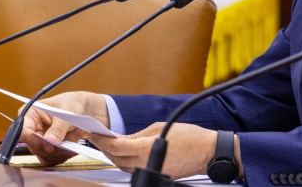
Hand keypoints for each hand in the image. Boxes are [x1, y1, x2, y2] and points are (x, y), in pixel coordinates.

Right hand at [18, 91, 109, 165]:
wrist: (82, 108)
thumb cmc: (71, 104)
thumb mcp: (66, 113)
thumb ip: (58, 128)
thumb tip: (50, 140)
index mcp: (30, 114)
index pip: (24, 131)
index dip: (34, 140)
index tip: (50, 146)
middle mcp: (32, 128)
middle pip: (33, 146)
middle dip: (51, 150)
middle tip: (66, 149)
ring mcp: (39, 139)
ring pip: (42, 155)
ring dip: (58, 154)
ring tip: (72, 147)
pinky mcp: (46, 148)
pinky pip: (50, 158)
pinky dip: (61, 156)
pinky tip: (70, 150)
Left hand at [89, 122, 219, 179]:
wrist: (206, 151)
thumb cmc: (190, 137)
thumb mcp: (160, 127)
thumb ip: (138, 135)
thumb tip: (122, 138)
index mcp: (146, 149)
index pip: (116, 147)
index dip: (102, 140)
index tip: (95, 134)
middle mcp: (146, 164)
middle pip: (116, 159)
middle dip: (105, 148)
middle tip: (99, 137)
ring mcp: (151, 171)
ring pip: (123, 166)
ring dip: (114, 156)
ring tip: (110, 144)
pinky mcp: (155, 175)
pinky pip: (134, 169)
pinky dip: (126, 161)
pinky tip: (125, 153)